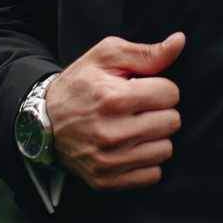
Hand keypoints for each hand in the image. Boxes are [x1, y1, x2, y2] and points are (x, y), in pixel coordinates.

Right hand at [45, 32, 184, 191]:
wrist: (42, 123)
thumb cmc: (78, 85)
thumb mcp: (106, 56)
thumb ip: (146, 52)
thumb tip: (179, 41)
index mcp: (115, 98)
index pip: (171, 94)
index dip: (160, 88)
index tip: (143, 90)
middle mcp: (113, 133)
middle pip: (172, 122)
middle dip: (160, 112)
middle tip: (139, 109)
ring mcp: (110, 161)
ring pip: (165, 150)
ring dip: (155, 138)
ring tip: (134, 128)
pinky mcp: (107, 181)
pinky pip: (153, 175)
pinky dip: (146, 162)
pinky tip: (130, 148)